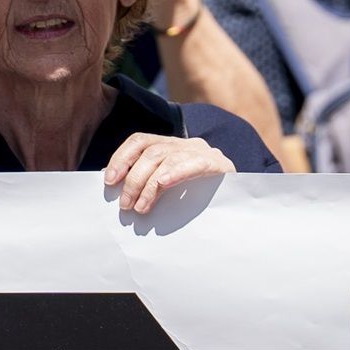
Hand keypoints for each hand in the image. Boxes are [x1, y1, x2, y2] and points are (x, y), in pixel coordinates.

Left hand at [103, 133, 233, 213]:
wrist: (240, 201)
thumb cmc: (199, 198)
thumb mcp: (171, 187)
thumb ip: (150, 184)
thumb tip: (119, 196)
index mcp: (170, 146)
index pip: (139, 141)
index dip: (121, 157)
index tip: (109, 180)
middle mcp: (185, 143)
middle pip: (151, 152)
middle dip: (133, 179)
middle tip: (125, 205)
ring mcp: (202, 151)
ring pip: (167, 158)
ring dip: (148, 184)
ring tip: (140, 207)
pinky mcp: (218, 164)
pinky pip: (192, 164)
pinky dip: (174, 173)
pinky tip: (162, 184)